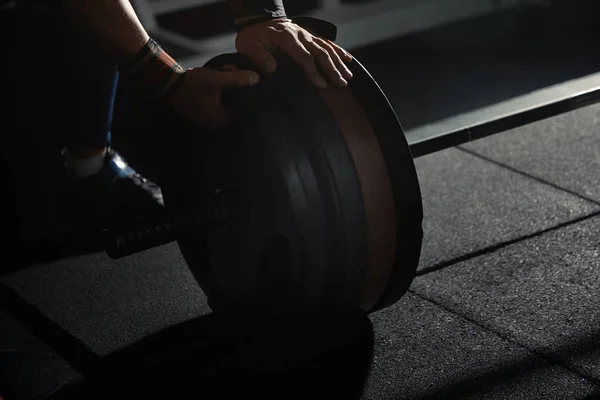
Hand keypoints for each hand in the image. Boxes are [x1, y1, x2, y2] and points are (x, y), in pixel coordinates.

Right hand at [164, 66, 259, 129]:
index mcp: (220, 119)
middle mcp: (213, 123)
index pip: (242, 110)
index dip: (244, 94)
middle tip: (232, 72)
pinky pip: (214, 103)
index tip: (243, 81)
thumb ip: (237, 79)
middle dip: (234, 89)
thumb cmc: (192, 84)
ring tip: (223, 72)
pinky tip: (215, 79)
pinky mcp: (199, 112)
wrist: (167, 84)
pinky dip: (216, 93)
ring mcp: (205, 118)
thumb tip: (256, 78)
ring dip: (225, 89)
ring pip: (223, 102)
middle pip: (232, 105)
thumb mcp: (217, 79)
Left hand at [235, 18, 353, 88]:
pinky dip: (338, 51)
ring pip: (327, 48)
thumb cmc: (253, 37)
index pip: (304, 57)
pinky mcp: (310, 36)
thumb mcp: (248, 46)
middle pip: (320, 52)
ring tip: (348, 77)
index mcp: (286, 38)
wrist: (259, 21)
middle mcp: (301, 35)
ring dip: (339, 62)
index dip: (313, 72)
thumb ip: (259, 57)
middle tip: (342, 83)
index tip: (321, 85)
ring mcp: (307, 34)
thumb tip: (271, 68)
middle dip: (332, 69)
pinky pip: (327, 42)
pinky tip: (348, 59)